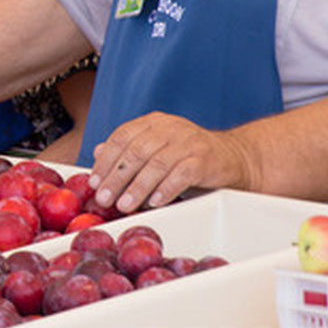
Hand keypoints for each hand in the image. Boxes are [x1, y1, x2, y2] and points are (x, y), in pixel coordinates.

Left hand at [87, 112, 251, 212]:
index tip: (94, 181)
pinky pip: (182, 174)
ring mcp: (189, 143)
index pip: (122, 136)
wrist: (233, 156)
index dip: (106, 160)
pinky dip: (165, 189)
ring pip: (157, 164)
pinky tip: (154, 202)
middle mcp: (170, 128)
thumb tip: (97, 153)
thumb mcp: (156, 147)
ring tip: (124, 205)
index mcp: (153, 122)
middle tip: (104, 198)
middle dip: (117, 177)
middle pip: (137, 151)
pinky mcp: (205, 160)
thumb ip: (128, 149)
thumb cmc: (189, 155)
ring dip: (137, 187)